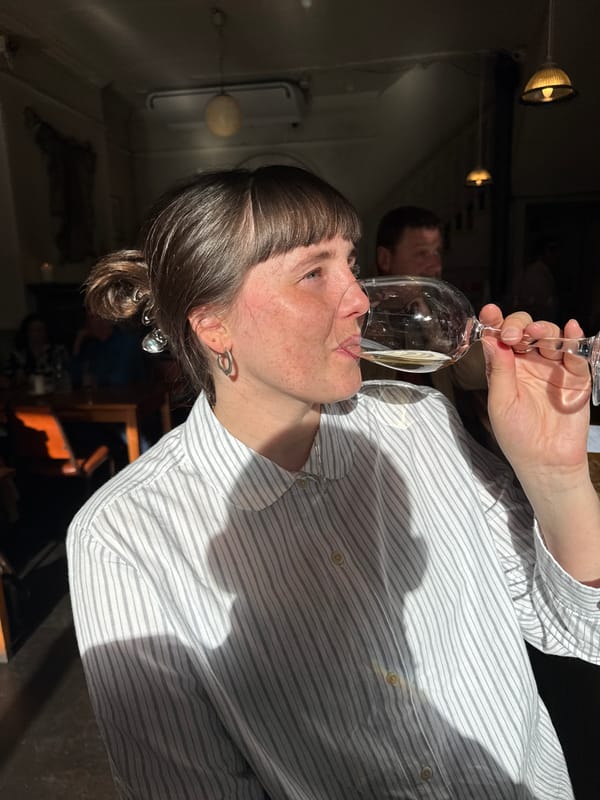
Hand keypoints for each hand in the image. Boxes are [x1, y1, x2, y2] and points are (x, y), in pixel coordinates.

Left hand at [479, 305, 590, 474]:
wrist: (546, 461)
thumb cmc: (517, 436)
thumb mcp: (500, 402)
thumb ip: (498, 369)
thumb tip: (491, 339)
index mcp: (506, 368)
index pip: (500, 338)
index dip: (495, 322)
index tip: (489, 312)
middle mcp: (529, 364)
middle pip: (525, 330)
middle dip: (518, 325)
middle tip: (512, 335)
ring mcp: (554, 368)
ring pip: (550, 336)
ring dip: (543, 329)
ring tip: (536, 333)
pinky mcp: (576, 377)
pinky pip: (576, 353)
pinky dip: (573, 338)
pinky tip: (569, 329)